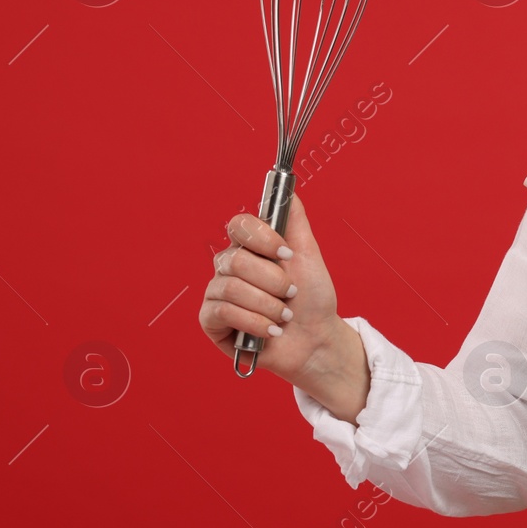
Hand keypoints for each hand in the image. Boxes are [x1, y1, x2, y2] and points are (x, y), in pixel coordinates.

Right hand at [198, 194, 347, 382]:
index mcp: (250, 248)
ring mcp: (218, 293)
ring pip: (231, 288)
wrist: (315, 339)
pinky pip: (222, 312)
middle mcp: (229, 267)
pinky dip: (253, 322)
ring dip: (268, 306)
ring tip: (283, 317)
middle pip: (236, 259)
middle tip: (291, 294)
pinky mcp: (211, 321)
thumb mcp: (309, 255)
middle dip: (273, 281)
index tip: (286, 254)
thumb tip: (289, 188)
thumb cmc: (312, 299)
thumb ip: (295, 221)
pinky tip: (269, 331)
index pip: (238, 225)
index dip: (262, 238)